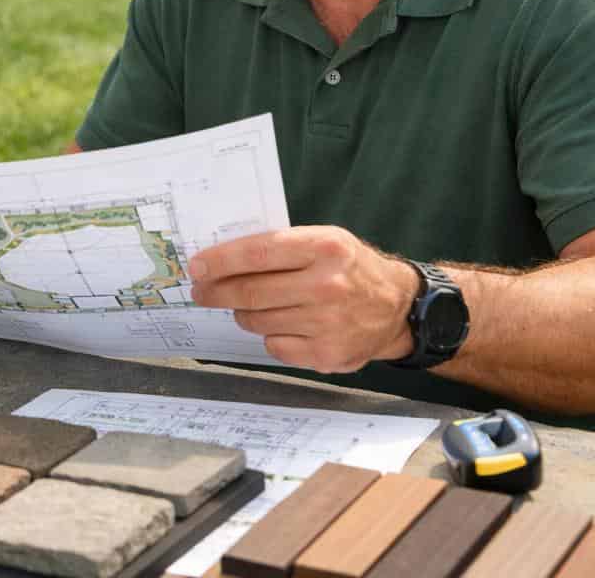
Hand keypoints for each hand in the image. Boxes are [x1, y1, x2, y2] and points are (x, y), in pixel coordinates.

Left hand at [189, 226, 417, 371]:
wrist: (398, 307)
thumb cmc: (350, 268)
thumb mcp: (324, 240)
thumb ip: (281, 246)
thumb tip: (222, 258)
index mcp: (325, 248)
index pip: (257, 253)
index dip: (220, 261)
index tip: (196, 267)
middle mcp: (327, 286)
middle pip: (250, 292)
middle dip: (216, 291)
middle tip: (201, 291)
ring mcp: (328, 324)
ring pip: (256, 320)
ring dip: (243, 313)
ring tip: (251, 305)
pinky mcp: (327, 354)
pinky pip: (274, 346)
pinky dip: (270, 335)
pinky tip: (285, 324)